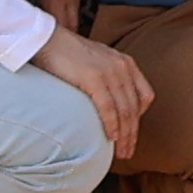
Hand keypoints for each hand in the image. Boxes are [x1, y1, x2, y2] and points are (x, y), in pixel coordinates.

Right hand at [35, 24, 155, 161]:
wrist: (48, 39)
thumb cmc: (68, 55)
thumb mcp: (97, 65)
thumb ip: (108, 81)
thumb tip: (109, 107)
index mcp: (126, 64)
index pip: (144, 96)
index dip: (140, 118)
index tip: (131, 135)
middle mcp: (122, 67)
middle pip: (135, 108)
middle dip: (133, 133)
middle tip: (128, 152)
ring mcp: (110, 72)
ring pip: (124, 110)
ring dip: (124, 135)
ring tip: (121, 152)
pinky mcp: (94, 78)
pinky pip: (108, 107)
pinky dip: (112, 125)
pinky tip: (111, 138)